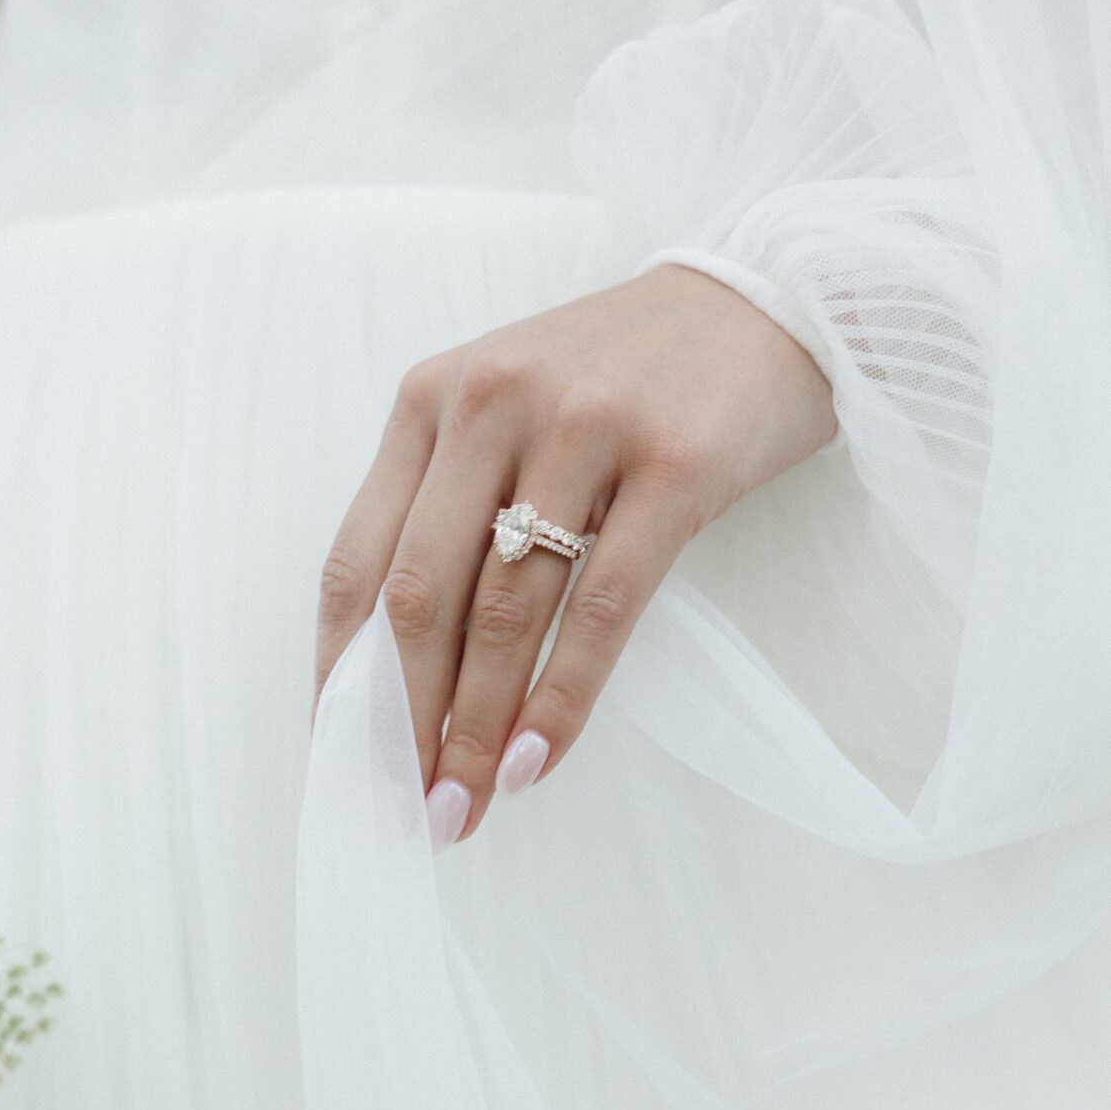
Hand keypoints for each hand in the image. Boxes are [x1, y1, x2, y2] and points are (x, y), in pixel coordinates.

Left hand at [313, 264, 836, 846]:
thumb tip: (401, 673)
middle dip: (404, 724)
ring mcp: (583, 429)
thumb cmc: (627, 377)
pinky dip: (561, 698)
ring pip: (503, 613)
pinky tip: (536, 759)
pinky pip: (600, 609)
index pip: (357, 560)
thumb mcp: (512, 413)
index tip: (346, 760)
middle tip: (409, 811)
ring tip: (465, 807)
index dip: (342, 676)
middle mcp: (491, 404)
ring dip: (476, 729)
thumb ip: (451, 508)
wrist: (768, 298)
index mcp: (432, 400)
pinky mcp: (674, 466)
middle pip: (419, 598)